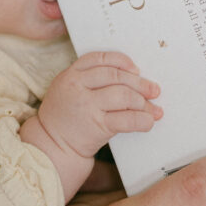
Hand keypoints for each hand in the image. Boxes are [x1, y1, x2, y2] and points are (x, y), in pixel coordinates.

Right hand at [21, 51, 161, 198]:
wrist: (51, 146)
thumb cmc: (64, 118)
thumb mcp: (67, 89)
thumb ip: (89, 80)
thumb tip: (130, 77)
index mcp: (71, 75)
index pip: (100, 59)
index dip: (122, 61)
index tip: (135, 69)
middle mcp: (78, 87)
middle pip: (116, 76)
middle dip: (139, 83)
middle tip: (153, 90)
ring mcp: (87, 107)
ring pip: (124, 96)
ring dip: (142, 102)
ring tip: (151, 109)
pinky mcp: (97, 127)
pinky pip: (127, 119)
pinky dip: (142, 120)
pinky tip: (148, 122)